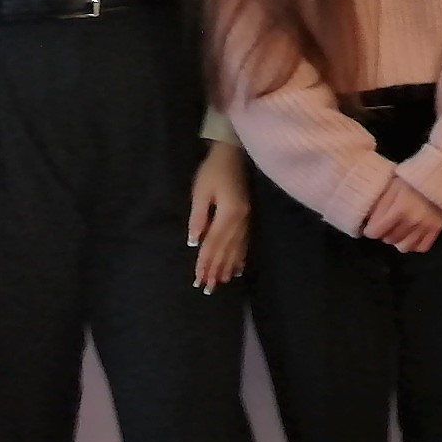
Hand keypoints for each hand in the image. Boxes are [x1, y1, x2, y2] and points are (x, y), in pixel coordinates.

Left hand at [187, 142, 250, 290]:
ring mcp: (247, 219)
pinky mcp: (248, 216)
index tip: (198, 279)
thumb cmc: (213, 171)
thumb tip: (193, 242)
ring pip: (236, 248)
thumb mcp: (200, 192)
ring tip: (221, 282)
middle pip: (226, 249)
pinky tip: (238, 267)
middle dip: (215, 269)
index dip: (205, 262)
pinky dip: (240, 256)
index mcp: (229, 214)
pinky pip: (245, 241)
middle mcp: (241, 220)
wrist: (233, 154)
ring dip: (227, 266)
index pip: (213, 243)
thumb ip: (198, 217)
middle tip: (207, 288)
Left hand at [361, 176, 441, 252]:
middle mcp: (412, 221)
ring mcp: (426, 227)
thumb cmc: (411, 181)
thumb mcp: (391, 187)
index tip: (371, 226)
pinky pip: (421, 247)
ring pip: (404, 247)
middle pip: (389, 239)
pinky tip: (411, 234)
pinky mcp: (436, 229)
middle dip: (384, 233)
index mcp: (399, 209)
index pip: (375, 232)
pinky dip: (414, 243)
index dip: (370, 230)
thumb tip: (367, 221)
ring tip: (399, 230)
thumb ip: (379, 205)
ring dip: (398, 240)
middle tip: (386, 224)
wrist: (440, 177)